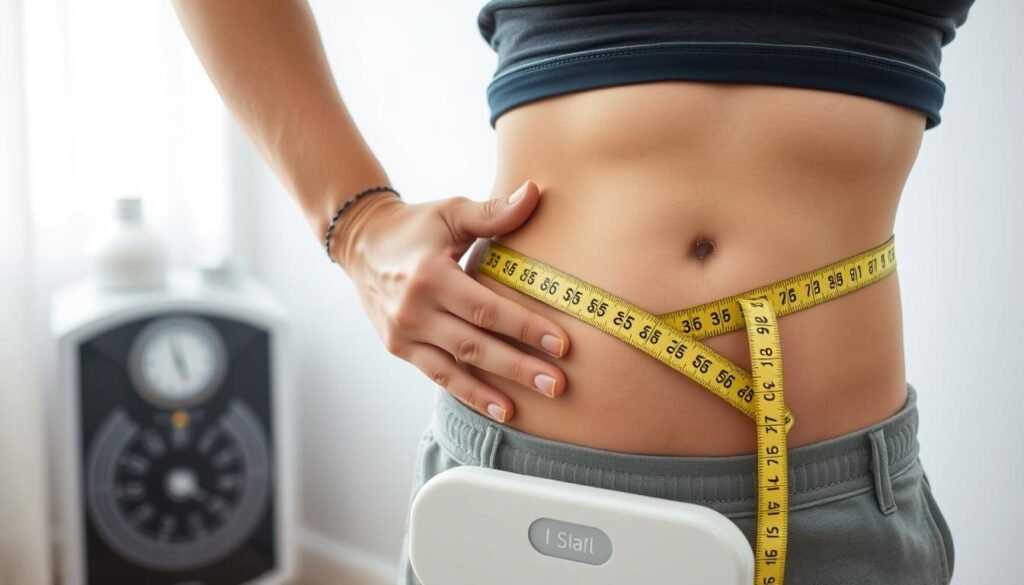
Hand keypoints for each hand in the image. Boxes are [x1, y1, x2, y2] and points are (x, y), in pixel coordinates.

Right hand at [342, 180, 568, 422]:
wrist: (361, 242)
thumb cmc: (416, 226)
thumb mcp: (451, 212)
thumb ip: (493, 212)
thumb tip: (535, 193)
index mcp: (432, 274)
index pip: (487, 308)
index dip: (525, 328)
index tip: (562, 344)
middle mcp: (415, 309)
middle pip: (476, 345)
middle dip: (519, 367)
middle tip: (557, 384)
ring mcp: (404, 333)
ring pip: (457, 368)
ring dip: (494, 392)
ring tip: (528, 409)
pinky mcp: (398, 347)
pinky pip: (438, 375)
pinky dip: (468, 394)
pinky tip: (498, 409)